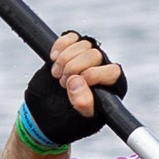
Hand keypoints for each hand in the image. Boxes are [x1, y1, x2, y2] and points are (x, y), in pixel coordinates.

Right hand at [21, 31, 126, 148]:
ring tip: (57, 76)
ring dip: (64, 59)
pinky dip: (60, 45)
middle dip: (74, 68)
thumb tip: (77, 81)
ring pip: (83, 44)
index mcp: (112, 88)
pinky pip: (71, 37)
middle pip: (95, 54)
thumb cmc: (68, 121)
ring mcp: (87, 58)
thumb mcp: (79, 119)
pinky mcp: (71, 50)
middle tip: (63, 84)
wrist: (45, 115)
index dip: (92, 75)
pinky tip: (53, 59)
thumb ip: (83, 104)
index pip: (112, 71)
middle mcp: (103, 70)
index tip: (74, 85)